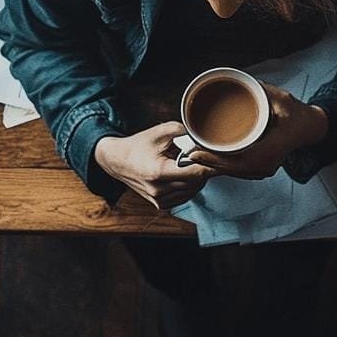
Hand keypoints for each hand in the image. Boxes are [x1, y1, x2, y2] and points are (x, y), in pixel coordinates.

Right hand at [93, 122, 215, 209]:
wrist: (118, 161)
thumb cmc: (139, 145)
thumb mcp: (161, 131)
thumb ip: (185, 132)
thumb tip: (205, 139)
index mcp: (158, 172)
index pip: (196, 173)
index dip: (210, 164)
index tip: (219, 157)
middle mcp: (159, 190)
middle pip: (196, 182)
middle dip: (203, 168)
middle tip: (203, 155)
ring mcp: (159, 200)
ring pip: (193, 191)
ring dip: (196, 178)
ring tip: (187, 163)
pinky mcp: (161, 205)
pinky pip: (185, 196)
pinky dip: (189, 186)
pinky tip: (182, 174)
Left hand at [185, 83, 327, 179]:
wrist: (310, 127)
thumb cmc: (296, 113)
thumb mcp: (280, 98)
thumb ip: (259, 90)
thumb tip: (235, 81)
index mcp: (273, 148)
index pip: (240, 159)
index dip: (216, 159)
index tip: (197, 152)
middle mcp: (269, 163)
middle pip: (233, 169)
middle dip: (209, 162)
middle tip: (189, 151)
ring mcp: (266, 168)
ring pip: (234, 172)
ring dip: (214, 165)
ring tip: (194, 154)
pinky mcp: (262, 168)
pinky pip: (239, 171)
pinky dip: (223, 166)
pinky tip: (210, 159)